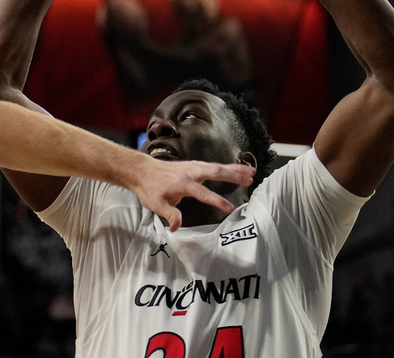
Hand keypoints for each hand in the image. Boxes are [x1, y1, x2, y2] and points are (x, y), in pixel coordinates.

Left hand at [132, 157, 255, 231]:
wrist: (141, 170)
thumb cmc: (149, 188)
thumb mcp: (156, 204)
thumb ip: (169, 215)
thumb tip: (176, 228)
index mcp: (183, 183)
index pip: (204, 193)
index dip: (217, 201)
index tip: (230, 208)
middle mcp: (191, 172)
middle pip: (216, 172)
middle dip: (233, 176)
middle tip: (251, 179)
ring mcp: (193, 166)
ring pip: (217, 167)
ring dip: (234, 169)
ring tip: (251, 172)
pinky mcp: (193, 165)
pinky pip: (213, 165)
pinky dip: (226, 167)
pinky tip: (237, 169)